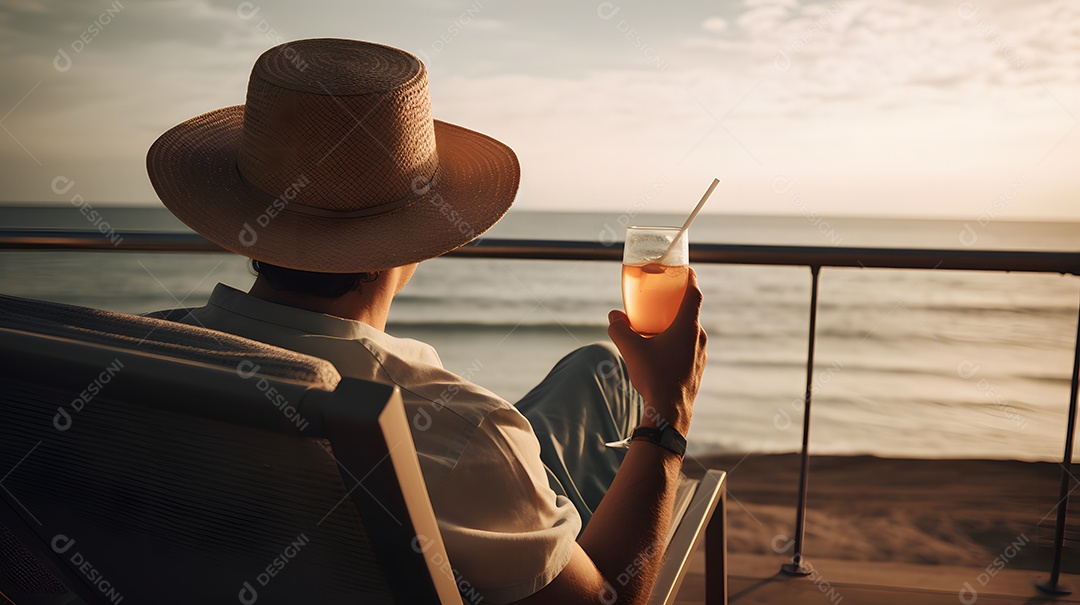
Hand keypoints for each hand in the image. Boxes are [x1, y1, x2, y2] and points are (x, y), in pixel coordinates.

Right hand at [607, 268, 706, 434]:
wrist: (669, 413)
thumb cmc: (653, 377)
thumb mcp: (631, 350)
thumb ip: (620, 330)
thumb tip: (613, 316)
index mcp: (687, 327)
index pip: (694, 293)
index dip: (690, 279)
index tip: (684, 270)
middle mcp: (698, 338)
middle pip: (690, 312)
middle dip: (676, 304)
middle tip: (662, 298)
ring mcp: (700, 355)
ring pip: (689, 332)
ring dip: (675, 326)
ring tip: (657, 326)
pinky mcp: (697, 369)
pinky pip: (689, 348)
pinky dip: (677, 343)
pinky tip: (661, 351)